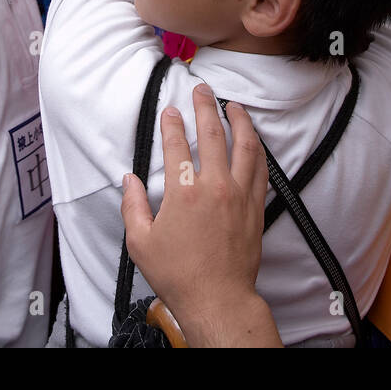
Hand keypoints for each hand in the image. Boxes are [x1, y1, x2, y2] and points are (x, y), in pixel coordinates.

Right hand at [121, 83, 278, 346]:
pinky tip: (253, 140)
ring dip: (238, 121)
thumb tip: (130, 180)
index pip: (176, 146)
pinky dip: (256, 149)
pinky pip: (260, 169)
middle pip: (212, 134)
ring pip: (244, 146)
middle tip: (201, 90)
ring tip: (233, 105)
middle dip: (205, 107)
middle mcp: (215, 187)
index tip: (170, 110)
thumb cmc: (178, 274)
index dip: (171, 124)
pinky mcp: (255, 207)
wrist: (218, 299)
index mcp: (184, 193)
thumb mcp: (141, 243)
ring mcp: (240, 195)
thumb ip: (133, 206)